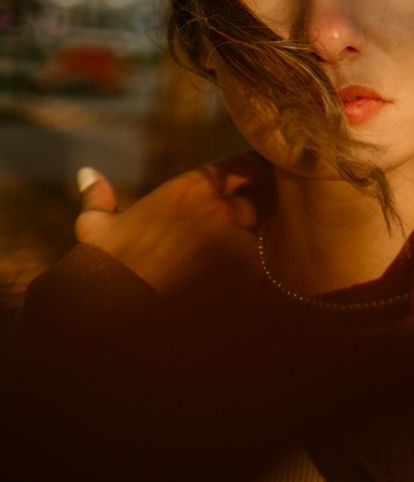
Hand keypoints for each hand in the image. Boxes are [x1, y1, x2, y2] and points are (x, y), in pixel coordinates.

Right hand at [74, 154, 269, 293]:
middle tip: (221, 245)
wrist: (120, 314)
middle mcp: (218, 209)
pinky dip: (247, 283)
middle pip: (249, 207)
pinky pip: (259, 273)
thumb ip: (97, 198)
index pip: (239, 167)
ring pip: (254, 243)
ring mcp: (236, 241)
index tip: (250, 179)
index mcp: (189, 189)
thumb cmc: (107, 271)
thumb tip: (87, 174)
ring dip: (242, 255)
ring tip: (219, 278)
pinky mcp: (247, 275)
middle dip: (241, 222)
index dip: (247, 172)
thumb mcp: (95, 230)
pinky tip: (226, 297)